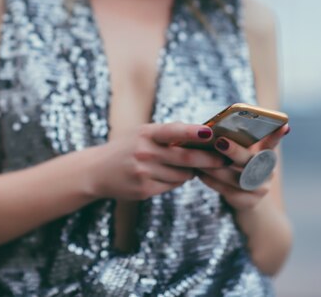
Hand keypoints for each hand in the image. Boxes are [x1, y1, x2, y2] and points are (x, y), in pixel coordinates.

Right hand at [89, 122, 228, 200]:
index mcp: (146, 133)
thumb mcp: (141, 133)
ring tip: (191, 166)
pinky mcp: (144, 190)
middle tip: (223, 160)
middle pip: (186, 158)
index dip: (194, 132)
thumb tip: (202, 134)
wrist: (97, 171)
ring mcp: (144, 172)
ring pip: (182, 175)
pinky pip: (172, 186)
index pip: (174, 131)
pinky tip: (169, 175)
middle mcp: (145, 152)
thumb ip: (167, 133)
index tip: (212, 133)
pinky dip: (177, 181)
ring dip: (191, 171)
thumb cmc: (125, 147)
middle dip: (208, 160)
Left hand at [197, 125, 289, 211]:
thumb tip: (214, 128)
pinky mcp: (249, 202)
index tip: (284, 125)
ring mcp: (260, 188)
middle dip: (234, 151)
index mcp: (266, 154)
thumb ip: (238, 141)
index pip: (273, 142)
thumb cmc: (239, 167)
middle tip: (219, 141)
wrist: (246, 198)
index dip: (278, 135)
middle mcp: (267, 171)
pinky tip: (200, 173)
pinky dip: (211, 181)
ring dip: (214, 168)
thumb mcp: (244, 152)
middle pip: (250, 160)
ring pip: (235, 178)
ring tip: (199, 158)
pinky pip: (226, 191)